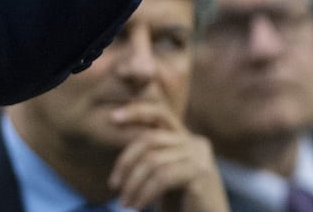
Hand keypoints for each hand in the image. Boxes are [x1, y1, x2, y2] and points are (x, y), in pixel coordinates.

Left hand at [109, 102, 229, 211]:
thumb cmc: (181, 202)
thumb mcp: (163, 171)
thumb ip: (150, 152)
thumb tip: (114, 125)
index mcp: (185, 137)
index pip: (159, 112)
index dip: (136, 110)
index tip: (112, 117)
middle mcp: (195, 142)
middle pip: (149, 139)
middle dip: (126, 162)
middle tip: (113, 185)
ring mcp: (200, 157)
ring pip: (152, 161)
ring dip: (133, 185)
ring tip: (125, 203)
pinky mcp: (200, 174)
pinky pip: (162, 178)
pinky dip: (145, 193)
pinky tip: (138, 206)